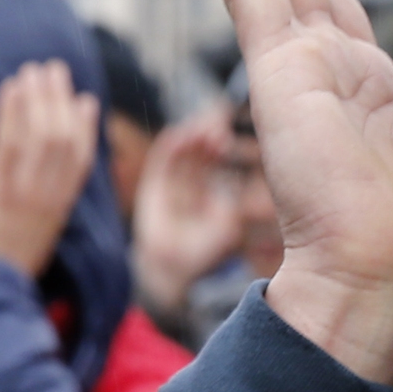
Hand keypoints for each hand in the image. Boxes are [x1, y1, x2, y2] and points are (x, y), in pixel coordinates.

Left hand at [0, 61, 97, 279]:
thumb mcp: (26, 243)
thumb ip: (33, 217)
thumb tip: (30, 203)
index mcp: (59, 211)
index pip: (81, 161)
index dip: (85, 128)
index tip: (85, 101)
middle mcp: (50, 198)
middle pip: (65, 139)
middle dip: (61, 100)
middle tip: (55, 69)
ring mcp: (27, 195)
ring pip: (43, 135)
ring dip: (39, 97)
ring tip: (33, 69)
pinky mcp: (0, 193)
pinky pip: (11, 144)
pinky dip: (13, 112)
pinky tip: (10, 89)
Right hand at [131, 107, 245, 318]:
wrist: (174, 271)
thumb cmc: (205, 252)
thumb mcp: (228, 225)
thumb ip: (233, 205)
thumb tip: (239, 185)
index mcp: (206, 191)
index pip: (211, 160)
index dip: (218, 144)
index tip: (228, 130)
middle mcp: (188, 185)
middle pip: (197, 152)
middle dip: (207, 135)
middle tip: (220, 121)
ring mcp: (170, 186)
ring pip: (181, 154)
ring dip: (192, 138)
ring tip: (206, 128)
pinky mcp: (153, 189)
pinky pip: (161, 163)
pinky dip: (171, 147)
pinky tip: (183, 135)